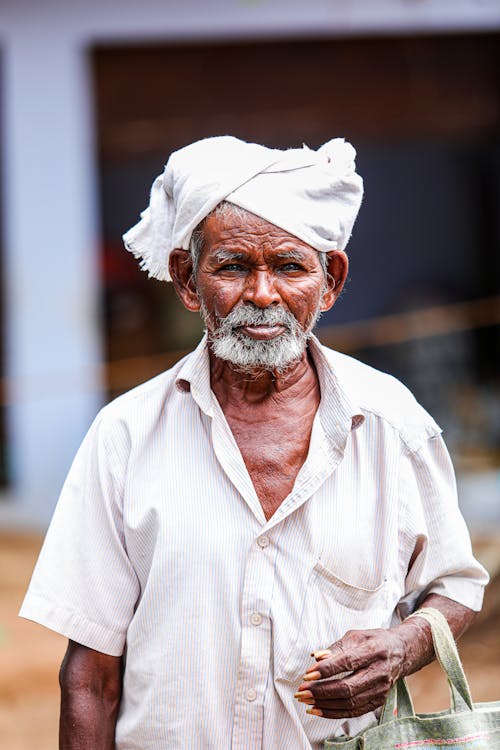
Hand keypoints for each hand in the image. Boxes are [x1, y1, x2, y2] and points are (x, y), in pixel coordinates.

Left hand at [294, 627, 409, 719]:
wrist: (400, 652)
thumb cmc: (374, 641)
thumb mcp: (356, 636)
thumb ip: (336, 647)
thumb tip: (317, 657)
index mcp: (373, 651)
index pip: (347, 663)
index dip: (326, 670)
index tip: (308, 674)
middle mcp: (379, 672)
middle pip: (348, 687)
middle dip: (321, 691)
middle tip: (302, 690)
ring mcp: (380, 689)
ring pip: (350, 702)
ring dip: (325, 703)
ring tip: (306, 700)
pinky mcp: (378, 701)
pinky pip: (354, 711)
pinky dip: (334, 713)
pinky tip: (318, 709)